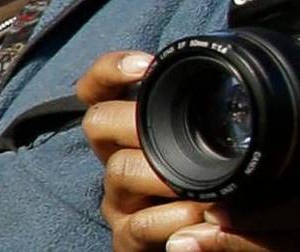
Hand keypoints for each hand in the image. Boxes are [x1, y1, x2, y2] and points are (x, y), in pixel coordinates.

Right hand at [78, 51, 299, 250]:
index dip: (109, 70)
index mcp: (125, 134)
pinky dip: (170, 219)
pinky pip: (138, 224)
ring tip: (200, 184)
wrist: (201, 246)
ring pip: (119, 171)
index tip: (146, 65)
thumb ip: (188, 116)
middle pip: (96, 122)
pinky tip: (196, 215)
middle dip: (133, 121)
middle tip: (175, 130)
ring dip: (161, 174)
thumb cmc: (206, 191)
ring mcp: (118, 200)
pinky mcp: (125, 239)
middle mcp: (113, 161)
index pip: (94, 89)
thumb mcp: (197, 146)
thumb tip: (202, 77)